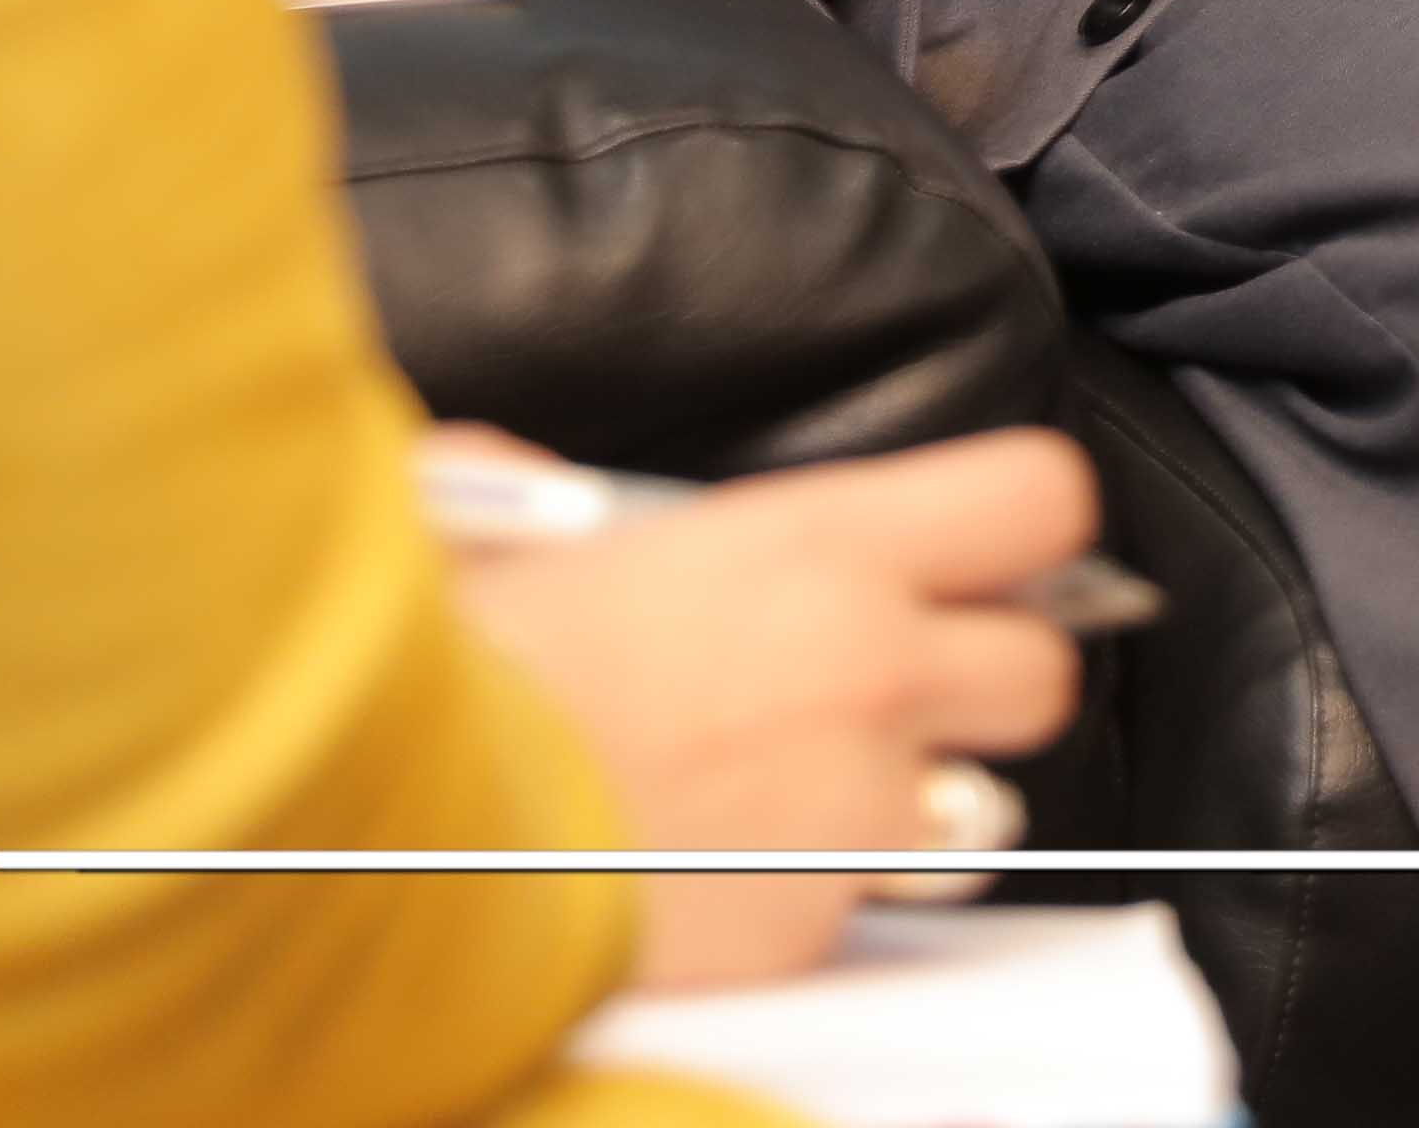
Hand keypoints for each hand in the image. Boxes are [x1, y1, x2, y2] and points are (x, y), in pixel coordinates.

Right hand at [436, 425, 1093, 990]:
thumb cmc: (427, 690)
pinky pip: (869, 908)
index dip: (1016, 532)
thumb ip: (536, 490)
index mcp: (812, 548)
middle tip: (877, 691)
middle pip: (1042, 672)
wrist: (375, 861)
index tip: (975, 555)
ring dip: (912, 806)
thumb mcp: (471, 528)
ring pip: (983, 809)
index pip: (1040, 501)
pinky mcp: (812, 928)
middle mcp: (867, 671)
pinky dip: (818, 901)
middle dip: (976, 685)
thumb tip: (540, 492)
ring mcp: (853, 810)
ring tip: (796, 798)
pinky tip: (724, 875)